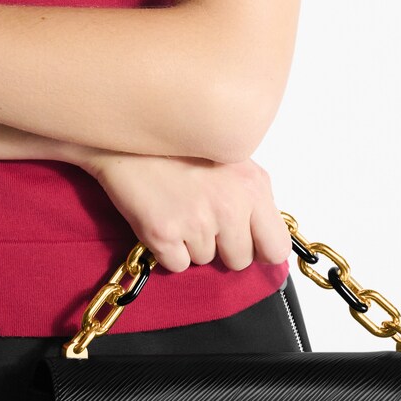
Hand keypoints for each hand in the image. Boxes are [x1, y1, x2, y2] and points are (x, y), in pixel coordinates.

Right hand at [74, 150, 294, 274]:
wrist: (124, 135)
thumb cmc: (177, 146)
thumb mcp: (230, 159)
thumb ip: (250, 196)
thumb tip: (260, 235)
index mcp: (253, 186)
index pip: (276, 247)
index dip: (260, 250)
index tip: (246, 243)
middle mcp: (230, 206)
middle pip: (240, 260)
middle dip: (222, 248)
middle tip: (202, 220)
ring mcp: (197, 222)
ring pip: (205, 260)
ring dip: (191, 244)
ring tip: (177, 209)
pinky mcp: (164, 234)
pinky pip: (177, 265)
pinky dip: (167, 250)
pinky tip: (161, 218)